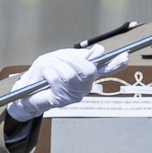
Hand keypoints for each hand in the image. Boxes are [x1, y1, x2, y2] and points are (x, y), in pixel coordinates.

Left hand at [5, 44, 129, 120]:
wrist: (26, 89)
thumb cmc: (45, 72)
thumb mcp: (62, 57)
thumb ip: (79, 55)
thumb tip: (99, 52)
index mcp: (87, 73)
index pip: (106, 68)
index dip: (117, 63)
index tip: (124, 55)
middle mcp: (85, 85)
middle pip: (89, 70)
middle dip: (74, 61)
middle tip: (63, 62)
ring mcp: (74, 94)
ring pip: (71, 74)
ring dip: (57, 67)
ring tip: (50, 71)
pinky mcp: (61, 100)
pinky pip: (57, 79)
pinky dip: (48, 72)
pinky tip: (46, 76)